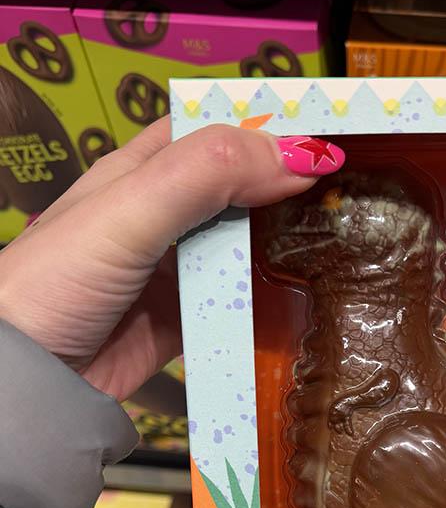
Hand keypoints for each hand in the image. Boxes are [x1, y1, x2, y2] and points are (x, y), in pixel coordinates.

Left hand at [0, 119, 342, 401]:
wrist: (30, 377)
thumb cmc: (54, 280)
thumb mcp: (129, 211)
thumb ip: (206, 176)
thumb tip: (299, 156)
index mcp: (144, 170)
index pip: (217, 132)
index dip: (269, 130)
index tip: (328, 138)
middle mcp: (166, 215)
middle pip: (243, 189)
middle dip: (291, 188)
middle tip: (350, 192)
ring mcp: (179, 269)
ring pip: (248, 246)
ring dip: (288, 245)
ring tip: (344, 239)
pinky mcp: (189, 319)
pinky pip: (242, 303)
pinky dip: (272, 301)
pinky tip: (305, 295)